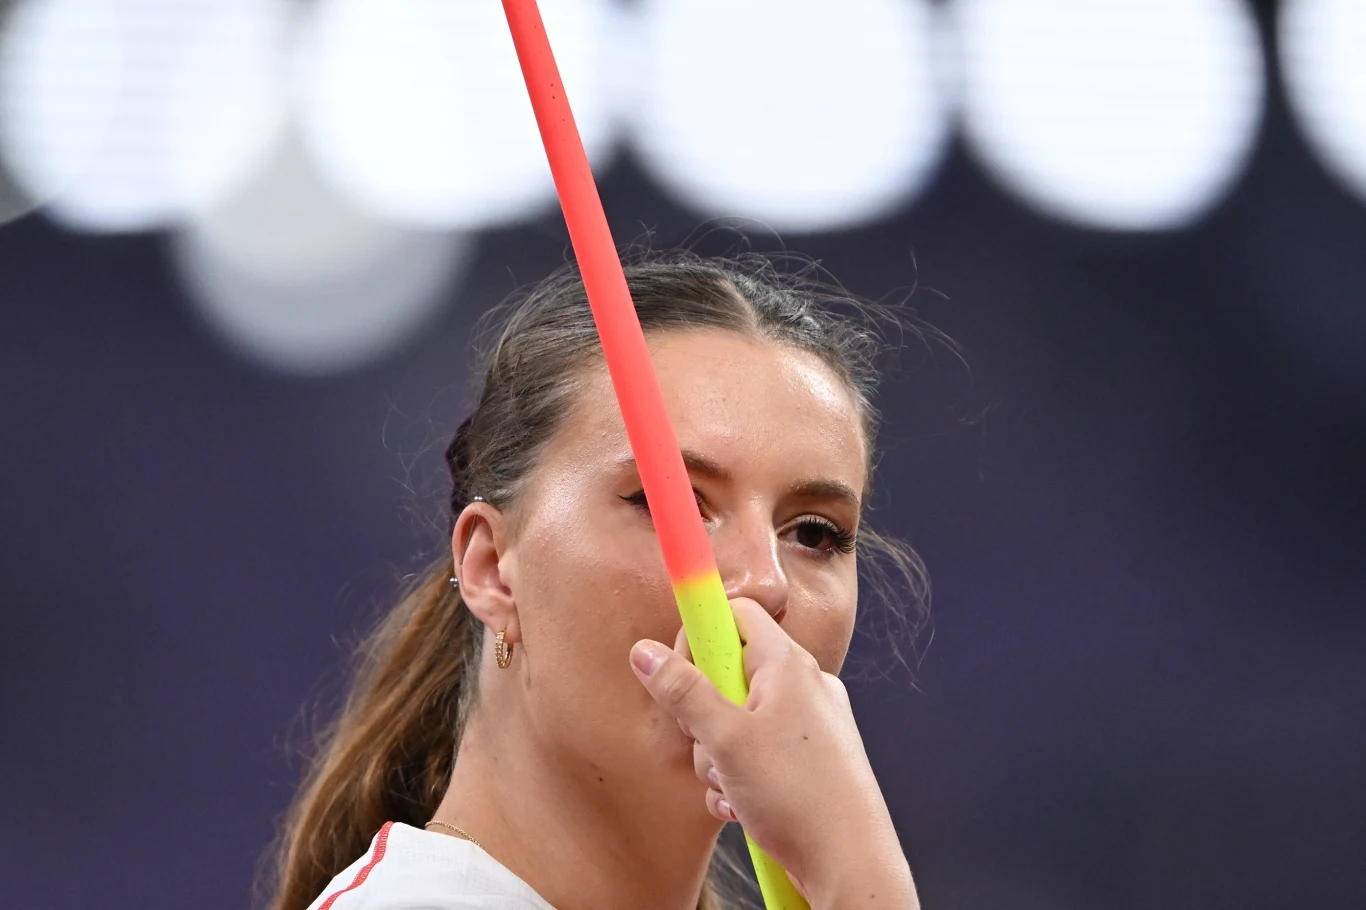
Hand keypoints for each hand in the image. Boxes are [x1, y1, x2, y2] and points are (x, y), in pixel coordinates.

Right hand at [629, 598, 917, 907]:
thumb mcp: (725, 740)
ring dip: (720, 756)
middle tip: (709, 743)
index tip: (682, 670)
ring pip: (739, 721)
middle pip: (730, 672)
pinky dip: (741, 778)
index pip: (736, 613)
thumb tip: (645, 651)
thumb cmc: (800, 797)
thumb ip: (683, 692)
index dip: (701, 634)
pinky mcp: (810, 759)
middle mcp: (804, 685)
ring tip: (734, 785)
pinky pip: (758, 753)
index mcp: (787, 664)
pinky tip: (744, 806)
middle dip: (705, 715)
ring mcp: (810, 724)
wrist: (850, 864)